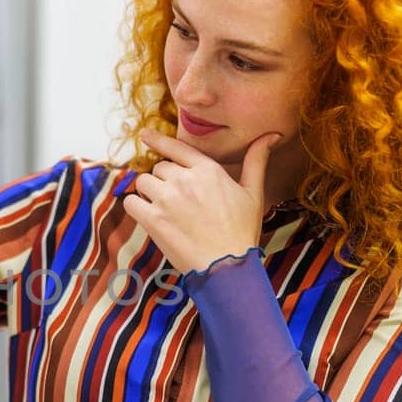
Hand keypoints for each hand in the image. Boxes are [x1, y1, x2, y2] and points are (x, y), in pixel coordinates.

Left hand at [122, 128, 281, 272]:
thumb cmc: (242, 231)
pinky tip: (148, 215)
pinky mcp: (153, 219)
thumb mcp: (253, 193)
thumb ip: (256, 161)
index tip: (145, 135)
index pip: (176, 147)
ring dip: (148, 192)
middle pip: (159, 167)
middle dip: (164, 180)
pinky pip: (131, 202)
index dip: (158, 140)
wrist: (227, 266)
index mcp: (208, 170)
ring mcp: (167, 199)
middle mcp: (185, 180)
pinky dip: (136, 206)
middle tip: (177, 201)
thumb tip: (271, 136)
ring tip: (163, 209)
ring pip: (143, 182)